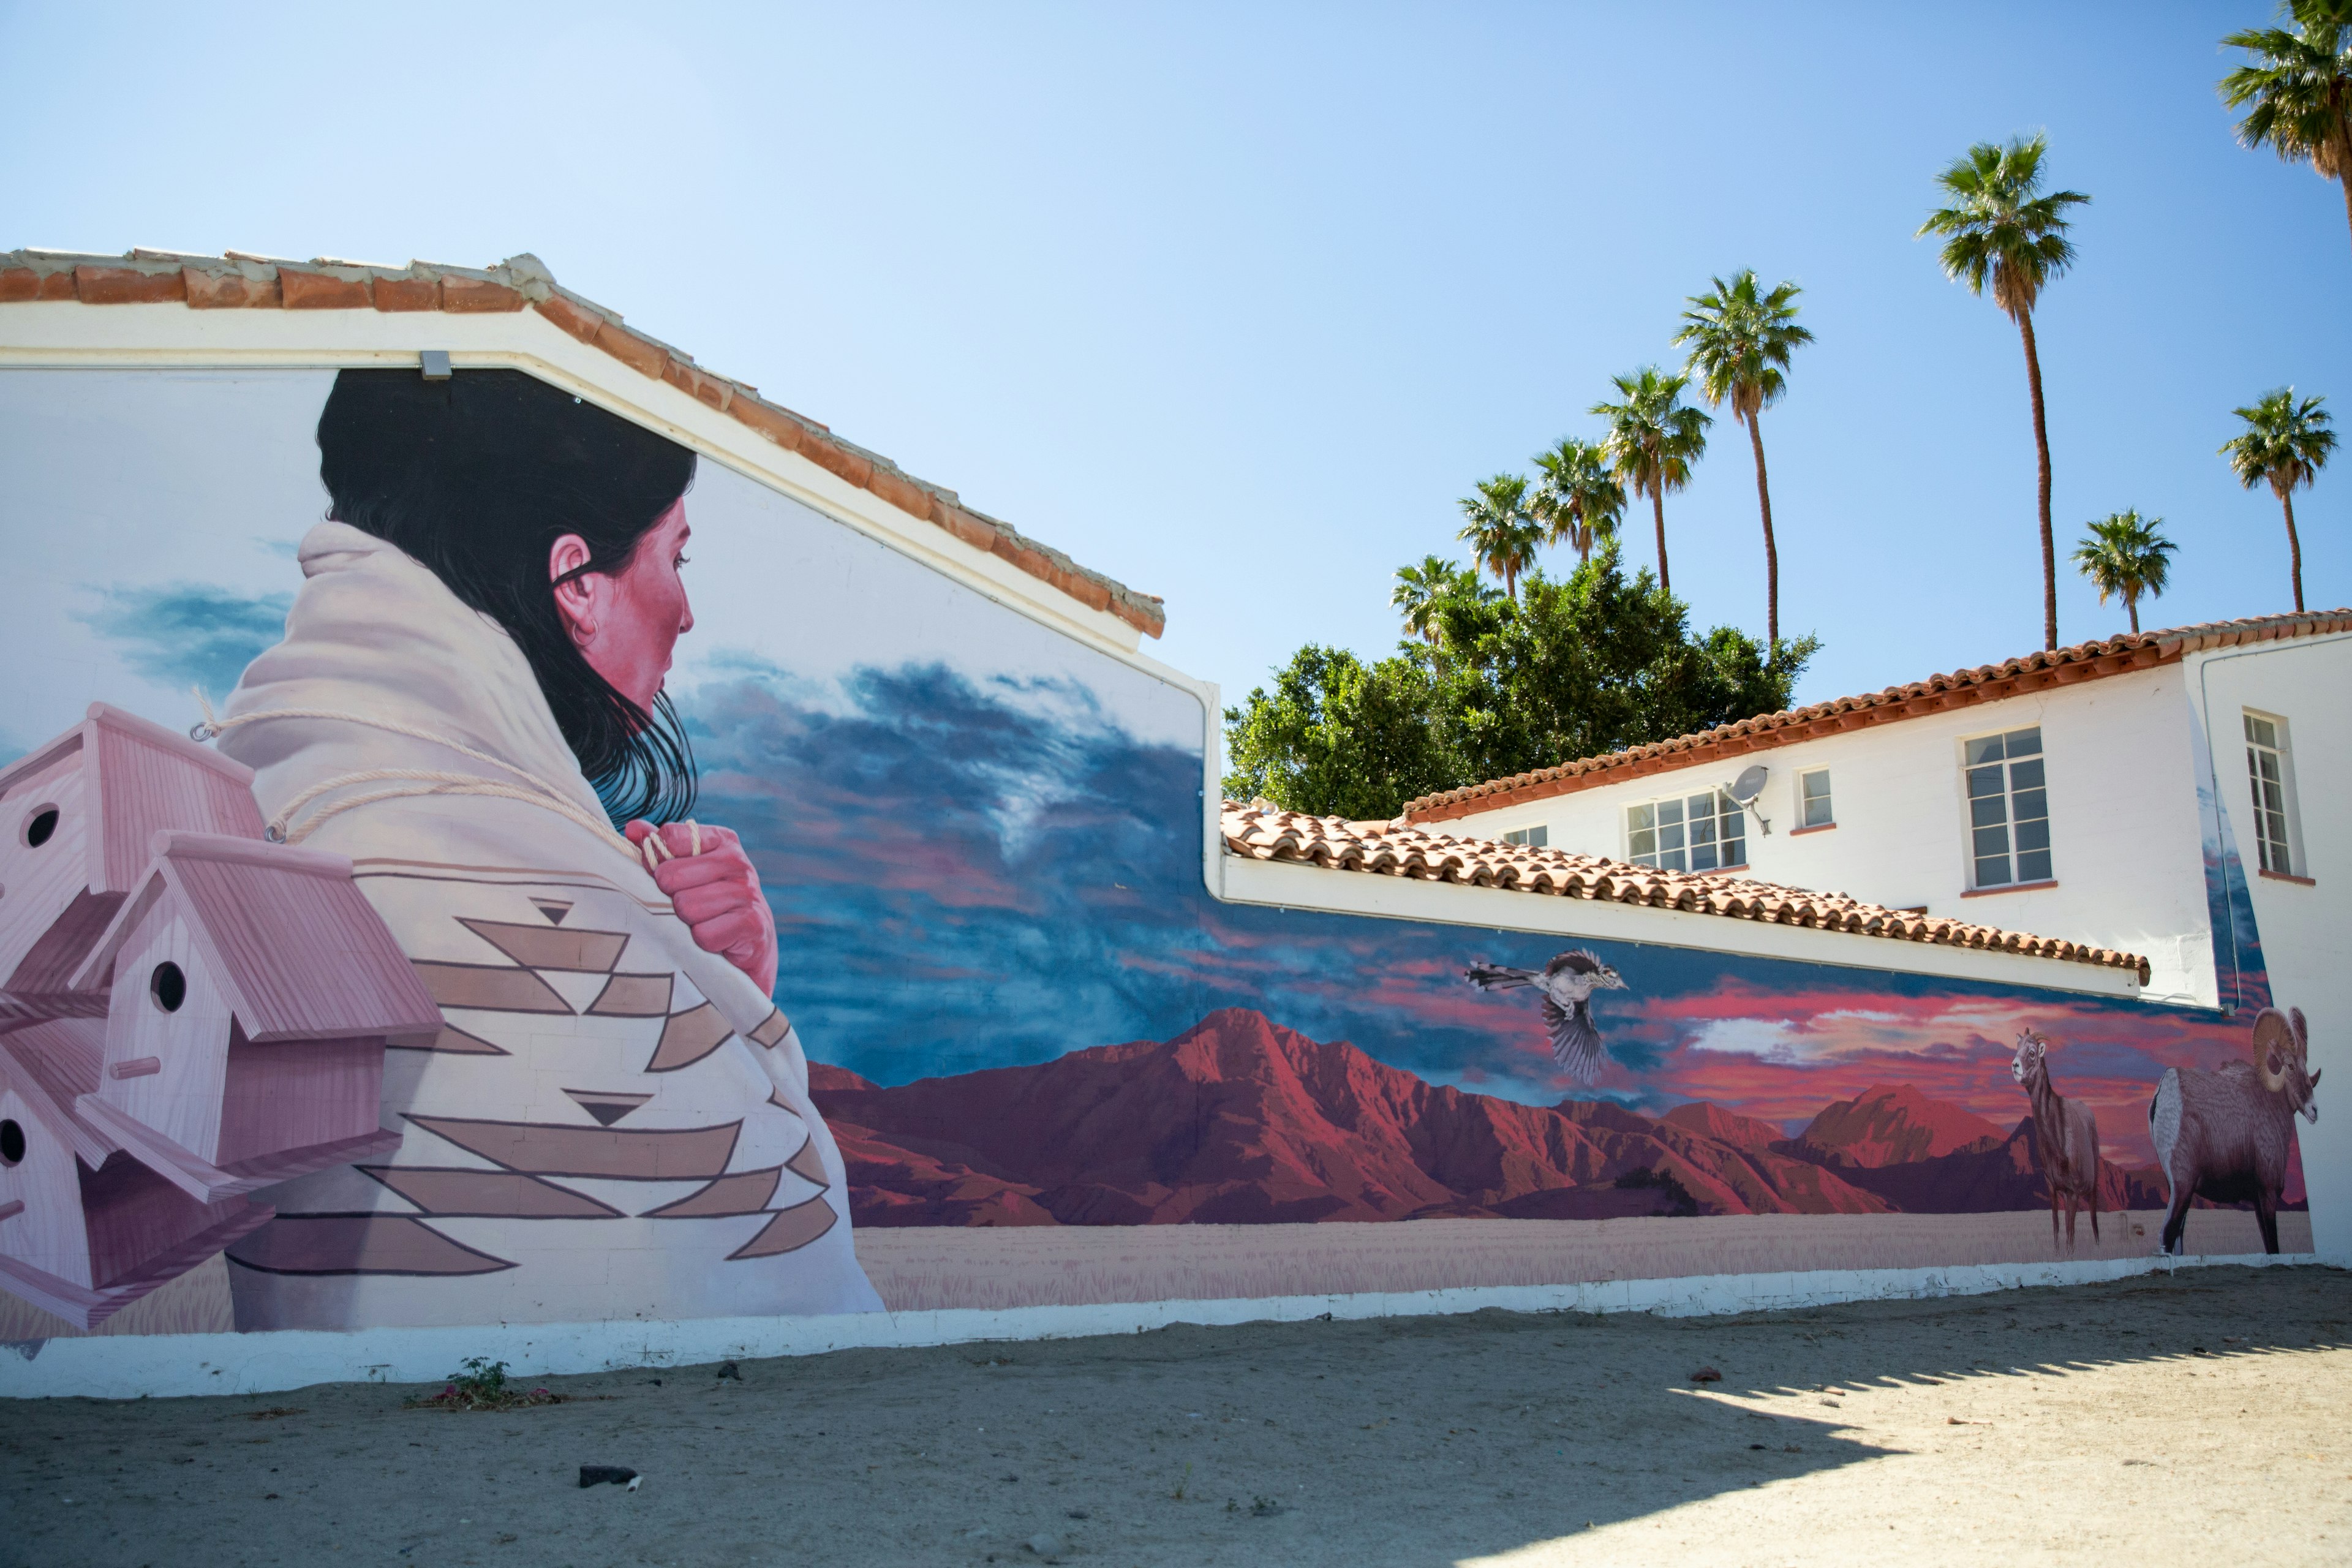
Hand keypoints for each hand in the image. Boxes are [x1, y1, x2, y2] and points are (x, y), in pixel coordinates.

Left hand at [624, 820, 778, 995]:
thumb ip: (661, 848)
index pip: (670, 838)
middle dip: (671, 897)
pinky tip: (715, 938)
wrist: (752, 941)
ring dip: (687, 922)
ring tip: (702, 922)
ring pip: (686, 907)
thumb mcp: (688, 868)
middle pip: (671, 876)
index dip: (657, 862)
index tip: (666, 877)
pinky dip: (703, 942)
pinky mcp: (752, 923)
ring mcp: (747, 892)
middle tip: (687, 906)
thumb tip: (633, 828)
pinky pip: (704, 934)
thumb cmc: (711, 899)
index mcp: (722, 840)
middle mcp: (738, 861)